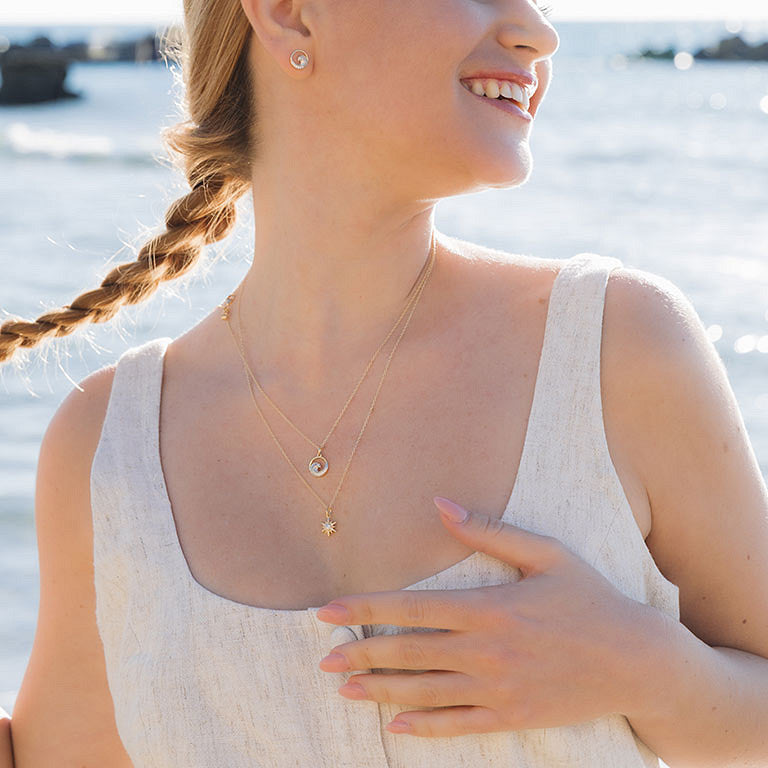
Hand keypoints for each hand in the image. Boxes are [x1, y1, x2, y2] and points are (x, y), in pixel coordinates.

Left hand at [316, 496, 662, 737]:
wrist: (638, 661)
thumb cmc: (590, 599)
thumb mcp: (546, 554)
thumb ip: (490, 532)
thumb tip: (441, 506)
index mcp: (489, 607)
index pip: (413, 607)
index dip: (367, 608)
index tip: (329, 611)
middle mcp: (486, 651)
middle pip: (410, 652)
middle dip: (362, 654)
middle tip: (323, 658)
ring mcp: (499, 690)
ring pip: (426, 692)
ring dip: (381, 691)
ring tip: (345, 689)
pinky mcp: (513, 717)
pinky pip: (460, 725)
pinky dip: (425, 726)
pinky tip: (396, 726)